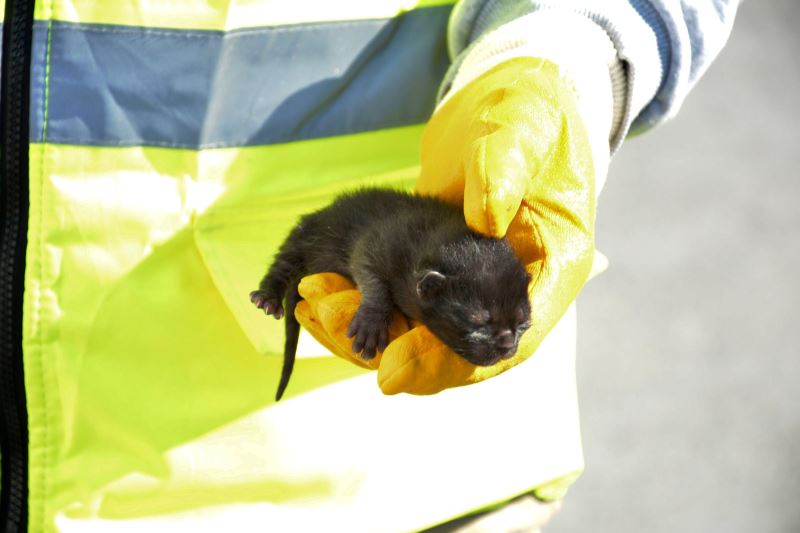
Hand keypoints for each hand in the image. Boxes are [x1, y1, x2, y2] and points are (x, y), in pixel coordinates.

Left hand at [296, 57, 595, 394]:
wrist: (510, 103)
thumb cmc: (530, 115)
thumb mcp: (520, 132)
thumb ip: (505, 170)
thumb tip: (485, 220)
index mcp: (554, 265)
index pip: (511, 338)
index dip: (454, 361)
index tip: (395, 370)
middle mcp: (518, 287)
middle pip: (465, 350)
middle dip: (404, 355)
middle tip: (349, 354)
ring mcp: (483, 283)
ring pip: (431, 334)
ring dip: (377, 334)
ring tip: (322, 315)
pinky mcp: (450, 272)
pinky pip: (412, 305)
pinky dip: (372, 307)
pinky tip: (327, 296)